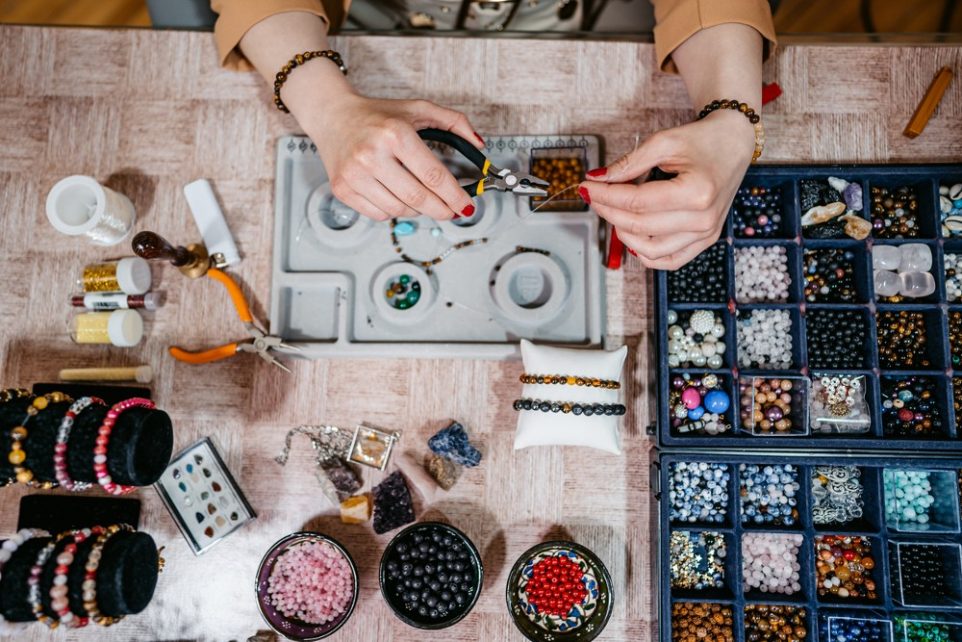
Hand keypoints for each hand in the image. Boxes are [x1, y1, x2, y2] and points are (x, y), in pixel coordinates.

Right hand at [304, 93, 483, 220]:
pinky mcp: (343, 189)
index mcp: (395, 134)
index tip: (466, 206)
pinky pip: (379, 214)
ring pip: (400, 210)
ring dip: (418, 210)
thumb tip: (479, 145)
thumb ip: (454, 122)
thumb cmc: (377, 115)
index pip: (434, 176)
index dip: (455, 196)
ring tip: (421, 198)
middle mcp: (372, 155)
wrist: (333, 116)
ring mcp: (355, 175)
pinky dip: (394, 210)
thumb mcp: (418, 109)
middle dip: (442, 210)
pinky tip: (396, 195)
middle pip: (419, 199)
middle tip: (452, 211)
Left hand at [580, 110, 754, 269]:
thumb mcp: (664, 142)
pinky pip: (669, 260)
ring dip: (623, 233)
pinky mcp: (705, 241)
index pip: (637, 202)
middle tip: (594, 196)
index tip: (587, 187)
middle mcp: (704, 219)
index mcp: (697, 192)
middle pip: (640, 226)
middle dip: (608, 211)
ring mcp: (706, 234)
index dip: (605, 195)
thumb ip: (629, 163)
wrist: (733, 145)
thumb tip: (597, 179)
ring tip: (612, 211)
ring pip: (651, 249)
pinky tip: (631, 235)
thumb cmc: (703, 140)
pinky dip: (645, 254)